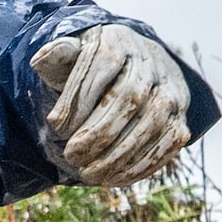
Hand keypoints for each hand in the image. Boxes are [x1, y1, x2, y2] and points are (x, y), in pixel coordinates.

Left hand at [34, 24, 191, 186]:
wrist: (135, 68)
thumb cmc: (93, 67)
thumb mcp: (71, 56)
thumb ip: (57, 57)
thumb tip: (41, 58)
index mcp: (119, 43)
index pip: (102, 67)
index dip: (78, 100)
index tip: (55, 126)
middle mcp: (152, 63)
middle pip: (129, 98)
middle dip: (98, 133)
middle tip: (72, 156)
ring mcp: (171, 91)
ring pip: (151, 124)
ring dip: (118, 155)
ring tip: (88, 173)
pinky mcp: (180, 118)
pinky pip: (167, 143)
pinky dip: (140, 165)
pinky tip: (114, 179)